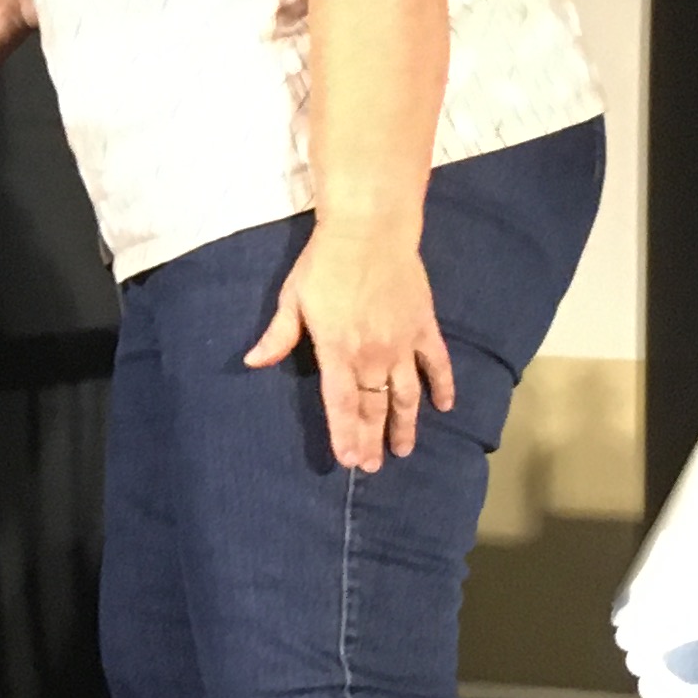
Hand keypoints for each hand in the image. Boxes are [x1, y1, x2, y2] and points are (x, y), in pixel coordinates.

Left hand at [244, 223, 455, 473]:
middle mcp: (372, 355)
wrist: (370, 231)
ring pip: (405, 395)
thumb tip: (252, 362)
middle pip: (373, 406)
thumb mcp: (293, 298)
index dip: (346, 435)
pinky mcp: (424, 327)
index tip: (350, 461)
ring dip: (405, 425)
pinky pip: (437, 364)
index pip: (341, 405)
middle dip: (372, 439)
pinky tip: (445, 407)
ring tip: (404, 450)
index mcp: (337, 351)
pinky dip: (442, 386)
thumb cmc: (325, 263)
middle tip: (374, 466)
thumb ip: (278, 336)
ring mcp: (402, 343)